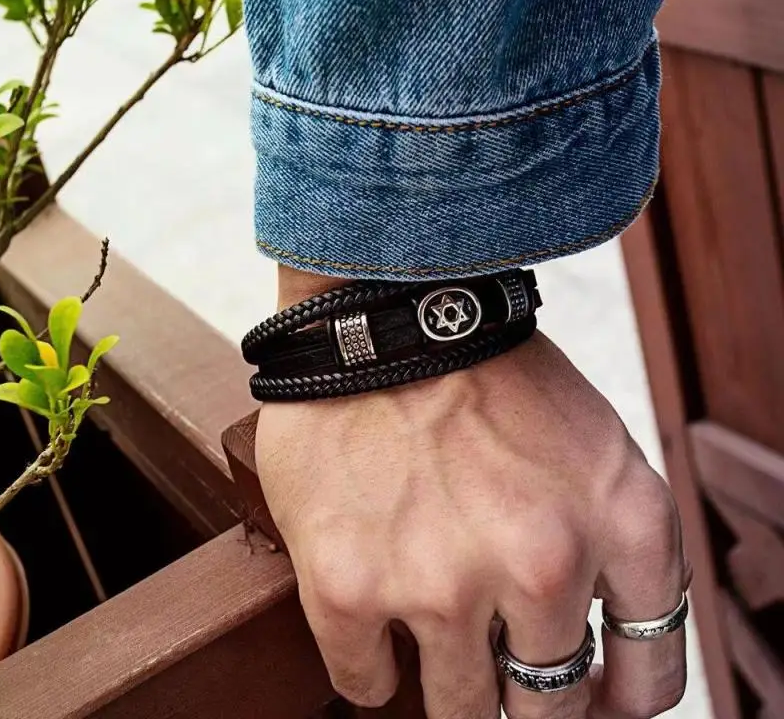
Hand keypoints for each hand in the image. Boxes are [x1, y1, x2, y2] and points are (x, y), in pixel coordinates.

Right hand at [255, 275, 686, 718]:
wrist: (387, 317)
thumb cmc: (489, 376)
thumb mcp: (596, 444)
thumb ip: (615, 545)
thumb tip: (598, 637)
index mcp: (620, 525)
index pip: (647, 679)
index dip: (615, 703)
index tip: (587, 698)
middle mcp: (542, 566)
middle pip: (548, 707)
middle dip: (528, 697)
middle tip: (501, 671)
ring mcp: (440, 583)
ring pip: (459, 709)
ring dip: (451, 687)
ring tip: (434, 634)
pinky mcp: (350, 586)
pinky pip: (365, 684)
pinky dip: (374, 672)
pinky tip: (376, 629)